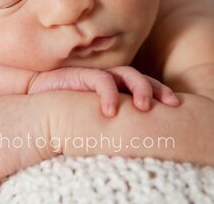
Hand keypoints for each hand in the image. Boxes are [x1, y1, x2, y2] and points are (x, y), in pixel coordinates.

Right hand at [27, 66, 178, 116]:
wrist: (37, 95)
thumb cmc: (67, 107)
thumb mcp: (95, 114)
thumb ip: (113, 117)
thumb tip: (136, 139)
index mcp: (116, 87)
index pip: (144, 85)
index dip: (161, 92)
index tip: (176, 106)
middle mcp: (109, 79)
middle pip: (140, 77)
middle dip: (157, 89)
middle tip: (172, 104)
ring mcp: (96, 75)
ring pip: (125, 74)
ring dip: (139, 88)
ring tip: (145, 107)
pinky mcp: (81, 76)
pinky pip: (100, 80)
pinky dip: (108, 94)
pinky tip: (110, 111)